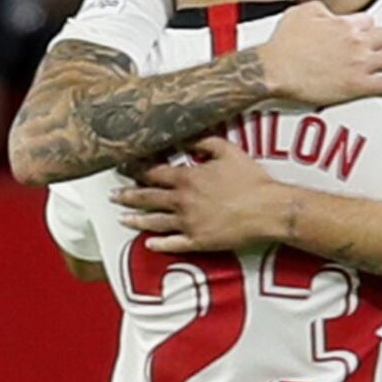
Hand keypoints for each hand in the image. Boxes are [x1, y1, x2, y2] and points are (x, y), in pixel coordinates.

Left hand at [110, 137, 287, 253]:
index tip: (124, 168)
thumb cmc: (251, 179)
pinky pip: (173, 244)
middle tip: (113, 195)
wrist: (268, 209)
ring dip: (136, 220)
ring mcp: (188, 223)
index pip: (153, 173)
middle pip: (148, 198)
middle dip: (128, 195)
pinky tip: (148, 244)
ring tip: (123, 219)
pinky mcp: (198, 241)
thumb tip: (186, 137)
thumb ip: (204, 142)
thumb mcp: (228, 151)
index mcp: (187, 178)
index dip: (136, 170)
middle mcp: (182, 201)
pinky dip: (158, 244)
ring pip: (155, 222)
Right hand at [257, 1, 381, 106]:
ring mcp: (359, 64)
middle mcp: (357, 42)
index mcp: (345, 24)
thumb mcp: (301, 12)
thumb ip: (320, 8)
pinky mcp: (356, 85)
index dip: (369, 25)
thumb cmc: (285, 42)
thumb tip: (329, 11)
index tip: (371, 28)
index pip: (367, 21)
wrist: (277, 68)